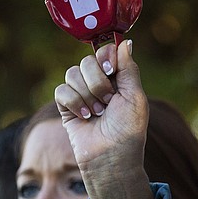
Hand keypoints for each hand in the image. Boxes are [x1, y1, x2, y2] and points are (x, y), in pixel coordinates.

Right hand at [54, 39, 154, 198]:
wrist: (111, 157)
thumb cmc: (128, 130)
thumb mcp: (136, 97)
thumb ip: (128, 68)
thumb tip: (125, 42)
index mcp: (117, 78)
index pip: (105, 52)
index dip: (105, 58)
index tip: (111, 71)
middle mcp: (99, 83)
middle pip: (86, 61)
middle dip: (97, 82)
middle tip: (107, 101)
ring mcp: (81, 94)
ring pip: (72, 74)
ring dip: (87, 94)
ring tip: (97, 113)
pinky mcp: (66, 107)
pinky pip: (61, 90)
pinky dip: (74, 103)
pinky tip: (85, 117)